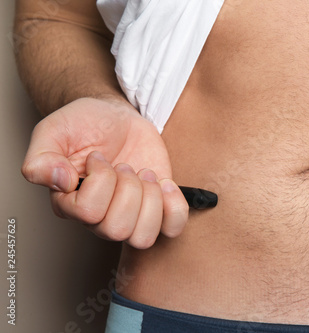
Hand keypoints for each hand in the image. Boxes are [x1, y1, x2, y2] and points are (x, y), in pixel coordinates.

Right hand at [21, 97, 188, 247]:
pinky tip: (165, 183)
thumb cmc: (85, 124)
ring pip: (143, 237)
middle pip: (117, 229)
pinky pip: (172, 228)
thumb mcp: (54, 130)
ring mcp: (131, 216)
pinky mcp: (157, 209)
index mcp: (70, 204)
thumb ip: (42, 157)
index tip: (98, 156)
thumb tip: (58, 181)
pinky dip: (174, 206)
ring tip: (144, 175)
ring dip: (150, 199)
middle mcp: (99, 218)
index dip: (101, 180)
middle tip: (124, 166)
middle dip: (128, 189)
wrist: (116, 117)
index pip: (88, 213)